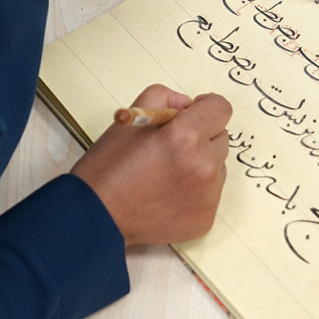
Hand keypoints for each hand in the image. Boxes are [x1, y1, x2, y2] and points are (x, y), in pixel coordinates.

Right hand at [69, 85, 230, 245]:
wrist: (97, 215)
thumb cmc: (109, 165)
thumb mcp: (132, 114)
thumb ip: (166, 98)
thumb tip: (190, 106)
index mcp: (185, 137)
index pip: (221, 109)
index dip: (206, 107)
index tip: (194, 114)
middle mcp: (203, 167)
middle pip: (221, 138)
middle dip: (201, 137)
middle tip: (172, 147)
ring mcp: (207, 197)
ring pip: (218, 167)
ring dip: (200, 164)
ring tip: (167, 174)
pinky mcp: (205, 219)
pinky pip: (211, 194)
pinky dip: (195, 191)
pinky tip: (168, 194)